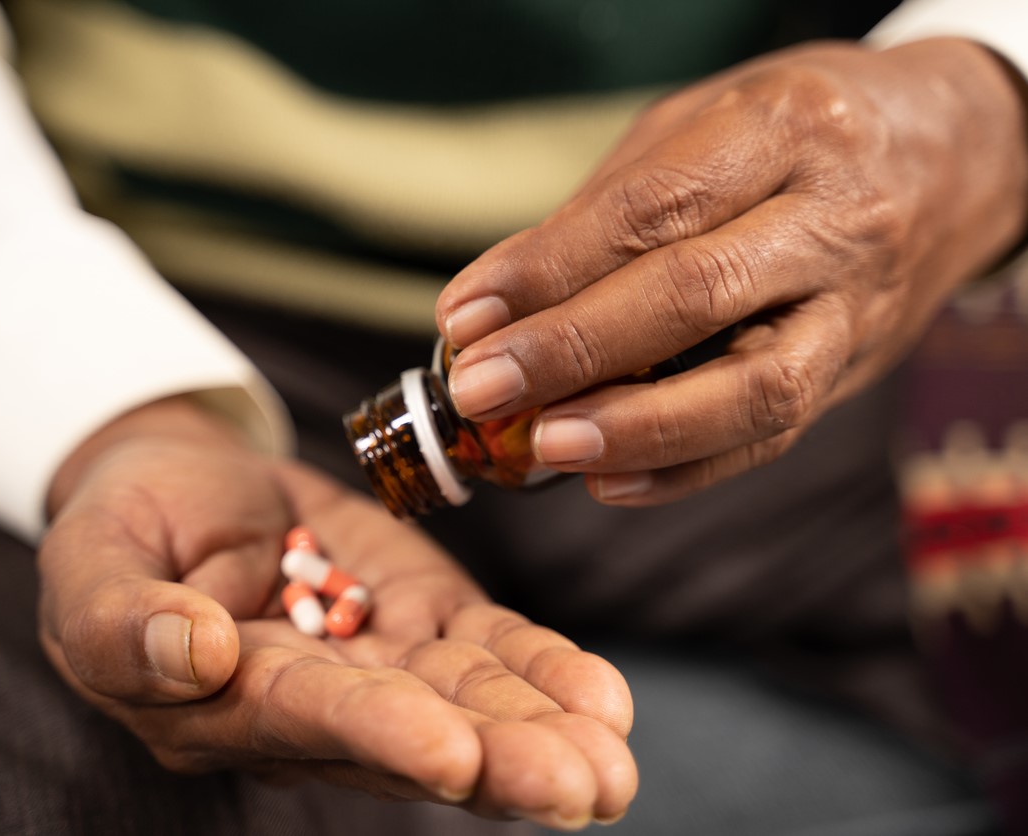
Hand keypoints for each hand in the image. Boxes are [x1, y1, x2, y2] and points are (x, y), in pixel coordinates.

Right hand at [38, 396, 636, 828]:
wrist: (186, 484)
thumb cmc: (124, 528)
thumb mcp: (91, 566)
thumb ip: (121, 620)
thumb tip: (192, 653)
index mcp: (230, 704)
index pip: (311, 722)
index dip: (380, 736)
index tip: (451, 755)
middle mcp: (318, 702)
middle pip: (416, 736)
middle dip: (501, 762)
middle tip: (584, 787)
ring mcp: (380, 660)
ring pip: (470, 701)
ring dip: (545, 728)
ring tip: (614, 757)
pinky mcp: (423, 615)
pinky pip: (489, 648)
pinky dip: (545, 668)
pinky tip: (602, 697)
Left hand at [435, 37, 1027, 504]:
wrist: (954, 154)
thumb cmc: (797, 132)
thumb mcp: (702, 127)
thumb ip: (608, 209)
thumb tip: (498, 303)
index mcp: (782, 131)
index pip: (650, 211)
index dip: (549, 269)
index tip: (467, 314)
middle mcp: (832, 220)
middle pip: (696, 297)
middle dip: (575, 351)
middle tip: (480, 388)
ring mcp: (854, 306)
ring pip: (753, 389)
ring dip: (636, 429)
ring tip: (544, 446)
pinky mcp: (853, 371)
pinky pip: (774, 437)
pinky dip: (686, 470)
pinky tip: (607, 482)